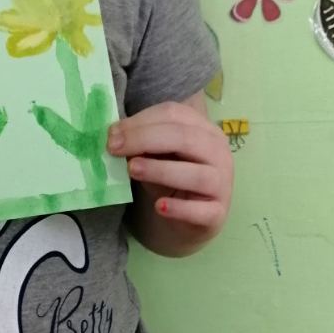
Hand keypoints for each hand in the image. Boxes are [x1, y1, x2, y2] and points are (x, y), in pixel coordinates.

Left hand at [107, 99, 232, 237]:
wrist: (191, 218)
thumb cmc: (171, 180)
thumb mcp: (156, 156)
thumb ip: (142, 144)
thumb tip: (115, 137)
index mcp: (204, 130)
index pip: (174, 114)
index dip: (141, 122)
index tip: (112, 134)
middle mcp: (218, 153)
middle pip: (185, 138)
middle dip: (145, 139)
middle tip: (114, 148)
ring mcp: (222, 184)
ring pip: (196, 174)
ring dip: (161, 170)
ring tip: (133, 170)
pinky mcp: (217, 213)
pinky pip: (201, 210)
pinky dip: (179, 208)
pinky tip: (159, 206)